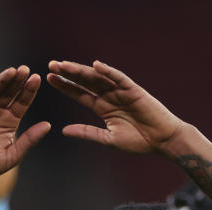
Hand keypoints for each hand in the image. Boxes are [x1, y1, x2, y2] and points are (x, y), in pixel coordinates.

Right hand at [0, 66, 49, 180]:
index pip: (22, 102)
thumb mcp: (11, 156)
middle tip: (25, 69)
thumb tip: (48, 125)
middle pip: (8, 93)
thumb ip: (28, 140)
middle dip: (17, 82)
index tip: (36, 79)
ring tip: (10, 72)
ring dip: (1, 82)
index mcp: (10, 121)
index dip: (29, 91)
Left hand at [47, 60, 185, 154]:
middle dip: (68, 74)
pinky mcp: (133, 90)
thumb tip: (63, 130)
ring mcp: (121, 91)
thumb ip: (86, 132)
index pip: (80, 94)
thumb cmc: (138, 142)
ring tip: (64, 65)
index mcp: (103, 107)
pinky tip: (95, 66)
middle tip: (51, 65)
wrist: (161, 141)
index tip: (49, 79)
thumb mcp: (107, 139)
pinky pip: (119, 78)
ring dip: (81, 70)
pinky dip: (108, 71)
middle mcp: (110, 96)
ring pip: (98, 77)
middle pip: (85, 82)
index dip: (65, 86)